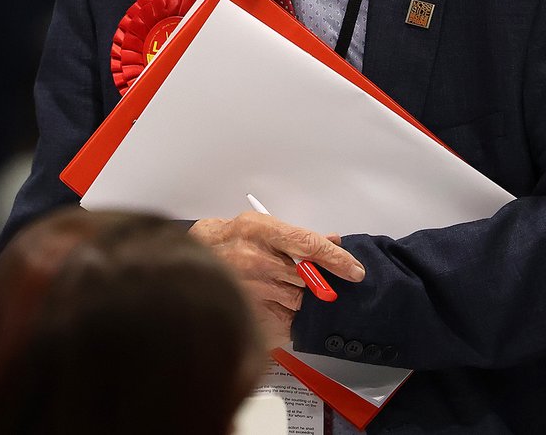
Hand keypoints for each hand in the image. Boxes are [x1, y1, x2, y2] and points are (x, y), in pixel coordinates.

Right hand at [190, 212, 363, 348]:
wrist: (189, 257)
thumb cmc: (228, 238)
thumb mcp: (261, 226)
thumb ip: (298, 236)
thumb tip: (334, 240)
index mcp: (260, 231)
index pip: (309, 245)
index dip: (337, 259)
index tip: (355, 271)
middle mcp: (254, 259)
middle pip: (306, 276)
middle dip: (317, 282)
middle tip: (321, 284)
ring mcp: (248, 287)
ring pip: (295, 300)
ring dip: (300, 298)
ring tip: (286, 290)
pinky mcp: (242, 309)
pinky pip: (280, 319)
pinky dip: (286, 314)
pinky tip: (278, 307)